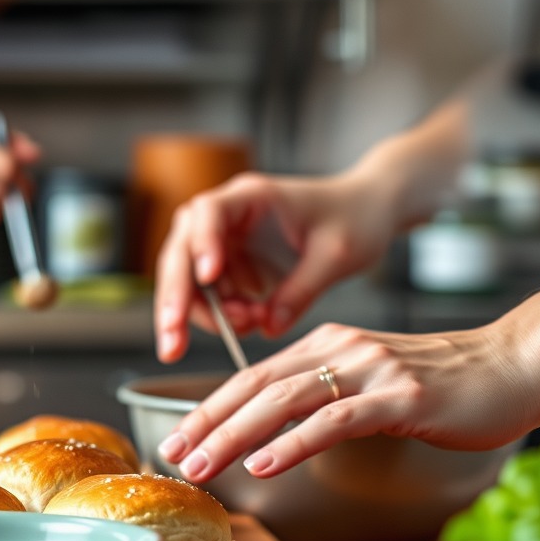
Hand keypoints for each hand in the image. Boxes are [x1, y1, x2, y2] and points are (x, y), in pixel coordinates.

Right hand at [154, 171, 397, 362]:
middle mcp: (227, 216)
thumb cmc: (355, 219)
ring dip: (205, 314)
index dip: (202, 244)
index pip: (208, 213)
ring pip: (188, 280)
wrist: (366, 212)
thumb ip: (301, 290)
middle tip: (173, 344)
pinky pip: (210, 296)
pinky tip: (252, 322)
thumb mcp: (336, 255)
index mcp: (251, 196)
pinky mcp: (230, 265)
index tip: (208, 277)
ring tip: (248, 326)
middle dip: (175, 300)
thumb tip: (268, 327)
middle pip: (181, 252)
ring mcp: (224, 241)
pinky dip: (223, 317)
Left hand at [157, 320, 539, 482]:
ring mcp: (369, 370)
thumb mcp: (367, 379)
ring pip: (284, 400)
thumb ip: (323, 393)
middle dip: (207, 423)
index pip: (250, 376)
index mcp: (324, 344)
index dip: (208, 408)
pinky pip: (335, 420)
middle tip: (173, 457)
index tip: (178, 439)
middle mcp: (339, 349)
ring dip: (235, 435)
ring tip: (202, 465)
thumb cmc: (439, 382)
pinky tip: (263, 464)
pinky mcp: (401, 397)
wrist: (510, 366)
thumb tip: (272, 428)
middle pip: (255, 387)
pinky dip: (293, 443)